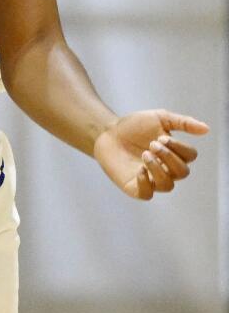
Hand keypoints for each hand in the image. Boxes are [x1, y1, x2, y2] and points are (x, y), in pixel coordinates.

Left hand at [93, 109, 208, 199]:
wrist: (106, 131)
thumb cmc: (134, 126)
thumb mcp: (159, 118)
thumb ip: (182, 123)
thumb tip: (206, 128)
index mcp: (174, 154)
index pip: (190, 156)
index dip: (179, 147)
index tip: (160, 136)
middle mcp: (166, 169)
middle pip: (182, 172)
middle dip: (169, 157)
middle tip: (152, 143)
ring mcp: (151, 179)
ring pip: (167, 185)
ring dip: (159, 169)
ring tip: (145, 154)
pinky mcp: (134, 187)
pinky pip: (146, 195)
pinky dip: (146, 184)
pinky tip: (139, 170)